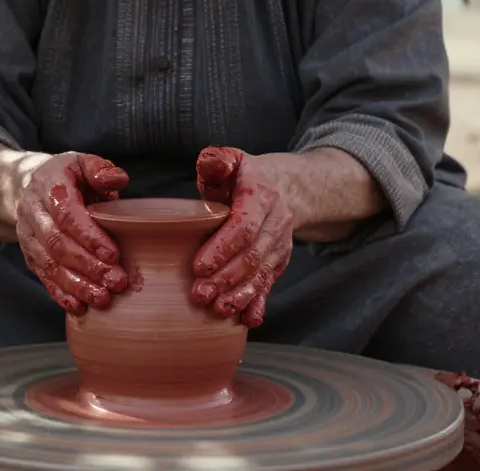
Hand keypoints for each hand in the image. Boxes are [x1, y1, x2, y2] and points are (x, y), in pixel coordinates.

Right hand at [16, 153, 130, 315]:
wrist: (33, 188)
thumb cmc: (68, 178)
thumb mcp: (83, 163)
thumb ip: (101, 170)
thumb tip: (119, 180)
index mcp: (48, 186)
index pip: (66, 215)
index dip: (89, 236)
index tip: (113, 254)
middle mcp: (33, 213)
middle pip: (57, 244)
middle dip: (88, 266)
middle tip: (116, 281)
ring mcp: (28, 237)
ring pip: (49, 265)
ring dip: (77, 285)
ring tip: (103, 299)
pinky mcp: (30, 256)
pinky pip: (43, 278)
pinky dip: (61, 294)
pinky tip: (80, 307)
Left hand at [190, 147, 294, 327]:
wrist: (282, 188)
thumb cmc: (241, 176)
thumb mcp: (229, 160)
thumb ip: (216, 160)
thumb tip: (209, 163)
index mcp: (261, 195)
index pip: (243, 226)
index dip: (222, 248)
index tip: (198, 266)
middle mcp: (277, 222)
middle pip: (252, 255)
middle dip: (226, 278)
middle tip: (199, 294)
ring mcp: (280, 244)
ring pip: (262, 274)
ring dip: (239, 295)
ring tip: (216, 309)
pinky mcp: (278, 262)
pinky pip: (270, 284)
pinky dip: (258, 303)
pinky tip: (246, 320)